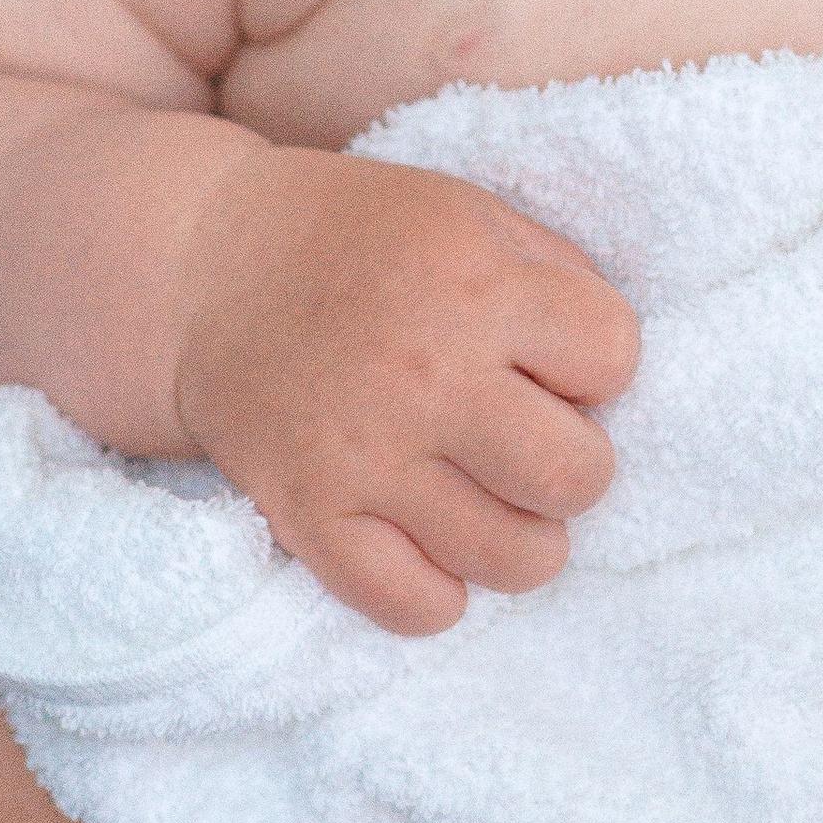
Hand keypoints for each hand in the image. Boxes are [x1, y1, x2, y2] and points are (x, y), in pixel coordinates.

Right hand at [171, 146, 640, 636]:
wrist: (208, 269)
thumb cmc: (360, 238)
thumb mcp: (471, 215)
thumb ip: (556, 276)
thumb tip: (613, 368)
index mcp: (476, 287)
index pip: (614, 357)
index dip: (599, 362)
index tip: (555, 360)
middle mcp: (426, 376)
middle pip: (577, 475)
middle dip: (577, 464)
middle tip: (533, 442)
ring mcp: (365, 457)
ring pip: (515, 558)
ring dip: (526, 537)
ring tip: (495, 498)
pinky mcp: (308, 517)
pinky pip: (414, 607)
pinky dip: (442, 592)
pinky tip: (434, 542)